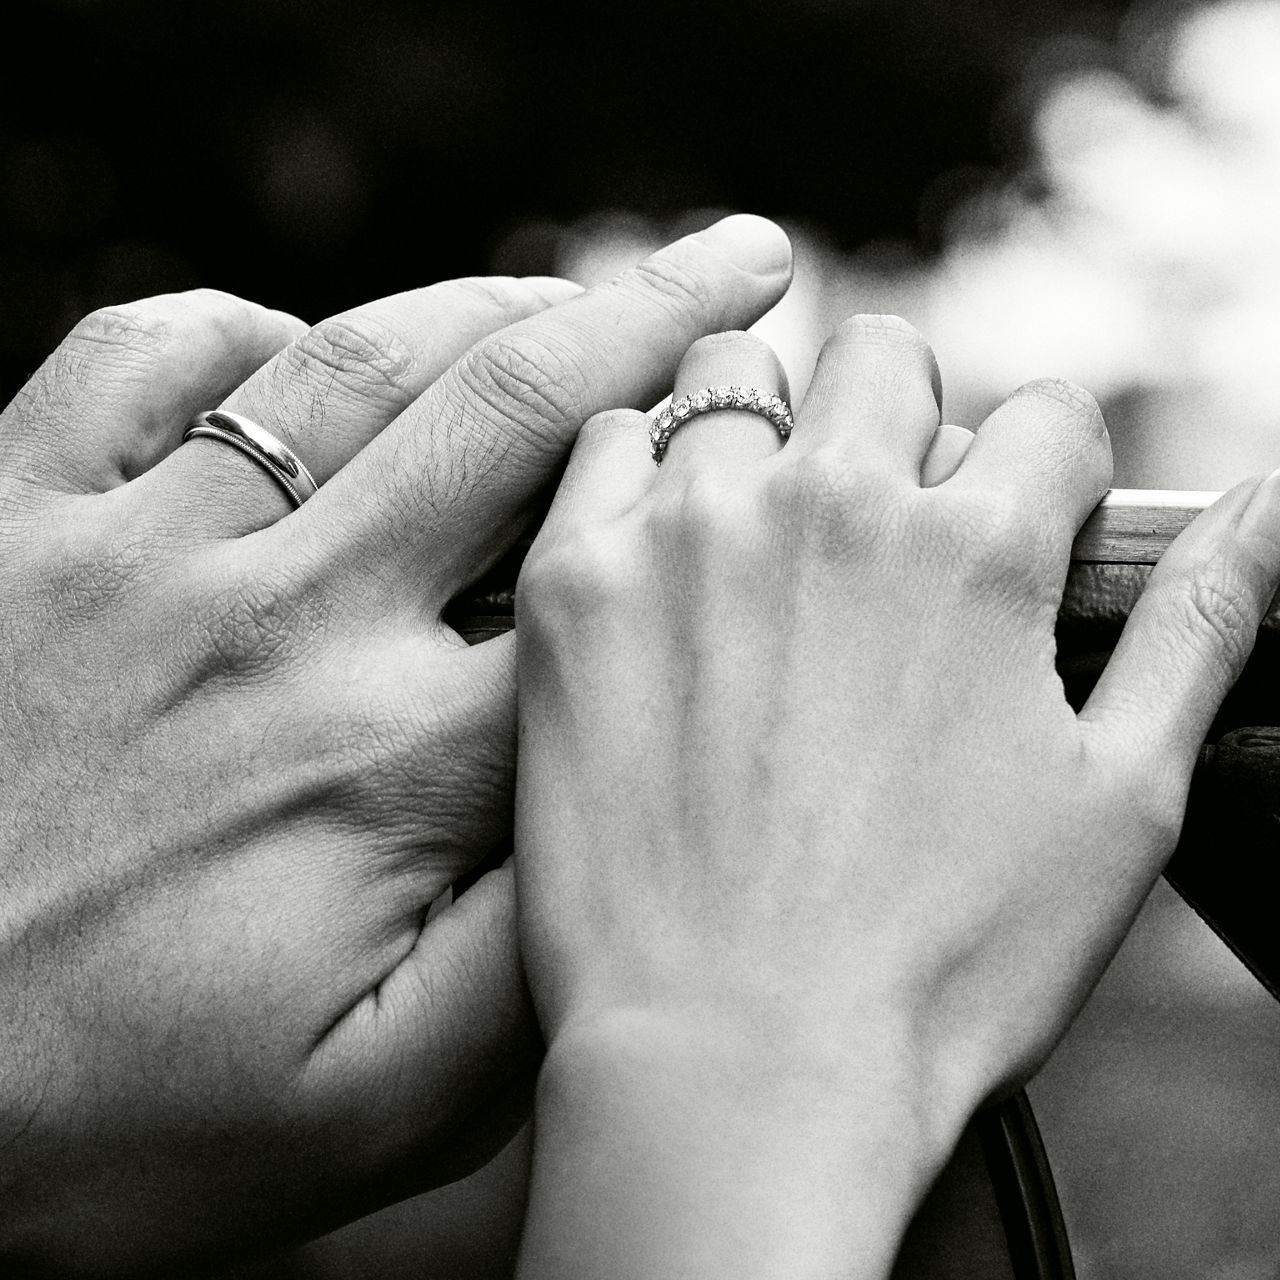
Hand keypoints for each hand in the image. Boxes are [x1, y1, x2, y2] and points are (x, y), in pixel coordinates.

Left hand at [0, 216, 791, 1274]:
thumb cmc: (110, 1124)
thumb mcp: (362, 1113)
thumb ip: (525, 963)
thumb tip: (637, 815)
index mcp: (391, 758)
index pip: (605, 579)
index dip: (709, 499)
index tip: (771, 449)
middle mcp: (284, 621)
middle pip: (516, 414)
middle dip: (656, 320)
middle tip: (747, 265)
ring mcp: (135, 555)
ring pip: (359, 364)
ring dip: (493, 304)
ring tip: (584, 288)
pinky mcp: (10, 525)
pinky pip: (142, 363)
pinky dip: (240, 332)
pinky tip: (298, 348)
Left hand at [513, 320, 1279, 1278]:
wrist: (735, 1063)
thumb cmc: (938, 961)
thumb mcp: (1121, 800)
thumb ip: (1197, 625)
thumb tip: (1264, 504)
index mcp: (978, 549)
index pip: (1044, 416)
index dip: (1041, 477)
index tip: (1007, 539)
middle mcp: (830, 505)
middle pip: (885, 359)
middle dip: (904, 420)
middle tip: (878, 523)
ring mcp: (688, 534)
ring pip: (733, 379)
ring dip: (765, 429)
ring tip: (760, 530)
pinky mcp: (574, 584)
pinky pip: (600, 442)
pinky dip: (635, 473)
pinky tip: (655, 556)